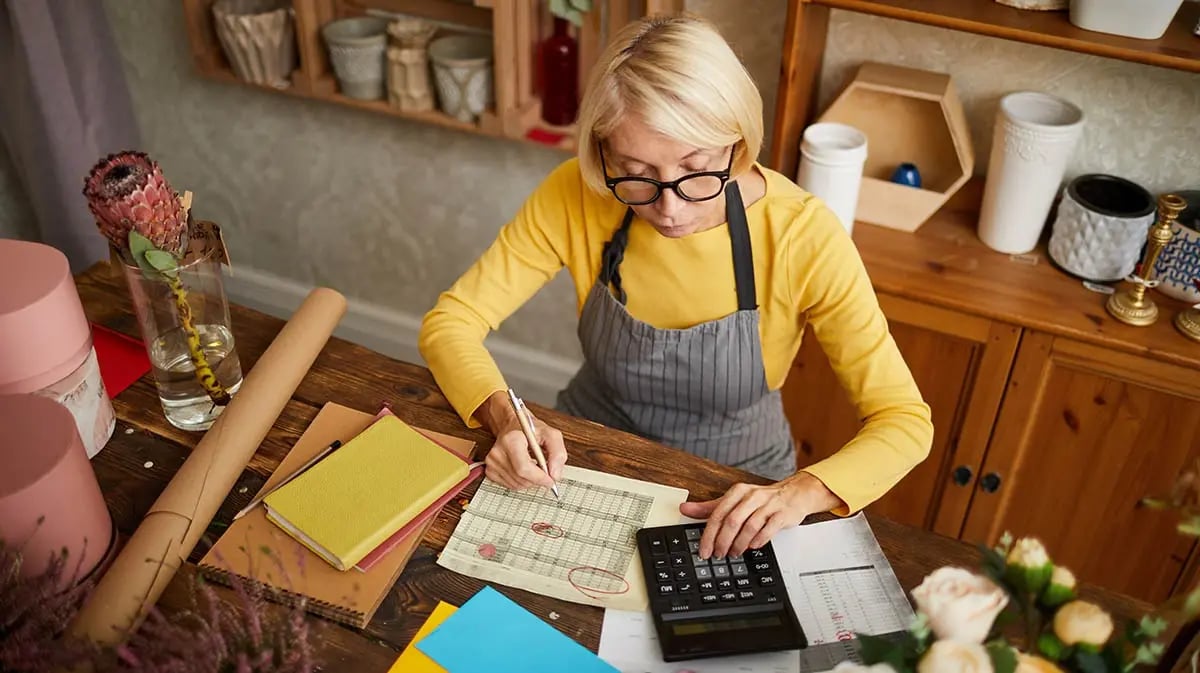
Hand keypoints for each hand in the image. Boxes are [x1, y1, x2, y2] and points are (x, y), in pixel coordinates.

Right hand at [475, 390, 566, 490]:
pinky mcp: (490, 471)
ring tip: (534, 466)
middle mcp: (498, 451)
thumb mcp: (551, 435)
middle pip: (521, 478)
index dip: (539, 478)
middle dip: (537, 479)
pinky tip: (524, 469)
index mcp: (511, 440)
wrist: (512, 426)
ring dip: (530, 481)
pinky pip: (511, 486)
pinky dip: (521, 482)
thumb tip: (555, 475)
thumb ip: (558, 454)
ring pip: (517, 485)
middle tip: (544, 470)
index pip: (523, 468)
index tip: (551, 480)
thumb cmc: (530, 430)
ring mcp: (492, 462)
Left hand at [680, 472, 842, 559]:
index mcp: (737, 492)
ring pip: (749, 526)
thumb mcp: (734, 501)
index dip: (709, 534)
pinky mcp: (782, 514)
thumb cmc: (761, 500)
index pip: (717, 514)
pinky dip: (759, 540)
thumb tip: (685, 509)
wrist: (794, 494)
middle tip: (718, 555)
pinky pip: (768, 529)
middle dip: (722, 541)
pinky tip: (753, 547)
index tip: (704, 549)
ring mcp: (768, 505)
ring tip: (734, 553)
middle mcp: (752, 496)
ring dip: (739, 544)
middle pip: (732, 521)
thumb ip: (710, 507)